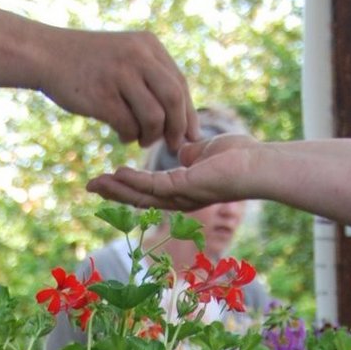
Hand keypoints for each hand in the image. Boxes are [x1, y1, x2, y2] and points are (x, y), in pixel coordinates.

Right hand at [37, 28, 199, 149]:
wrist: (46, 54)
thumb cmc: (88, 62)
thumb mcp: (125, 55)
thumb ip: (150, 74)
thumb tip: (180, 114)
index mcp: (148, 45)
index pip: (180, 83)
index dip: (188, 113)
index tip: (189, 134)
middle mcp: (138, 57)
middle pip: (174, 99)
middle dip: (177, 128)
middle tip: (174, 145)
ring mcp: (119, 76)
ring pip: (154, 117)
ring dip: (151, 136)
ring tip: (141, 139)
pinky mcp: (101, 96)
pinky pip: (128, 126)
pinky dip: (129, 136)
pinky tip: (123, 136)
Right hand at [86, 133, 259, 209]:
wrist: (261, 165)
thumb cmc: (241, 157)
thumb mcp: (206, 151)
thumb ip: (189, 153)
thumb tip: (180, 150)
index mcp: (182, 189)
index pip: (147, 190)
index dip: (125, 185)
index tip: (105, 176)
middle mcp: (179, 199)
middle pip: (139, 198)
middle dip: (113, 193)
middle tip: (89, 186)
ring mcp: (182, 196)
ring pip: (141, 195)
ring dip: (117, 190)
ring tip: (94, 184)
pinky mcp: (186, 188)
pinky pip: (153, 185)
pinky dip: (134, 181)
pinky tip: (117, 172)